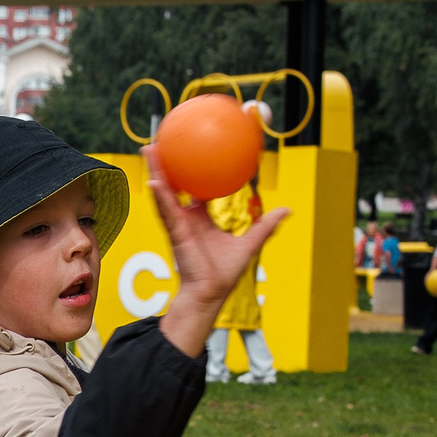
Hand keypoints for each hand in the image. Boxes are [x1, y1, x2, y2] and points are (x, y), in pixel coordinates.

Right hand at [144, 145, 286, 358]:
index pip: (194, 189)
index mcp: (200, 219)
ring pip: (164, 192)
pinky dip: (160, 196)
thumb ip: (265, 226)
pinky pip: (166, 210)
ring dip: (156, 171)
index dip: (193, 171)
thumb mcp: (250, 243)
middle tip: (163, 142)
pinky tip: (154, 180)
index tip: (194, 154)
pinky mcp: (175, 232)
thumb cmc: (224, 274)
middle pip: (174, 185)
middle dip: (167, 164)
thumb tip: (287, 210)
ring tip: (150, 149)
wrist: (210, 294)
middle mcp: (186, 218)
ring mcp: (178, 223)